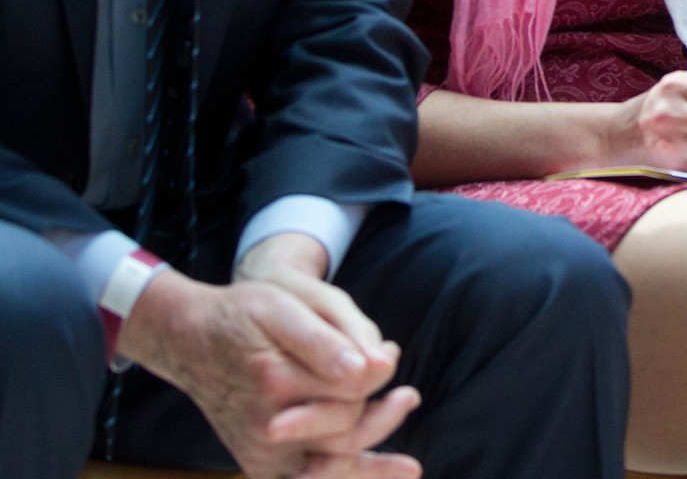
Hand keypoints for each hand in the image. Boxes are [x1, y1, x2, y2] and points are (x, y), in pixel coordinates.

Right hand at [118, 246, 417, 478]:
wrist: (191, 340)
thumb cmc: (243, 317)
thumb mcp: (282, 308)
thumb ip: (325, 340)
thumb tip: (371, 368)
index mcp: (276, 381)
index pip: (351, 388)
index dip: (377, 372)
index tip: (390, 353)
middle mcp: (266, 426)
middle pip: (346, 431)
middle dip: (382, 416)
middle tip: (409, 396)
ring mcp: (260, 452)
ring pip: (331, 467)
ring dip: (372, 468)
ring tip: (411, 468)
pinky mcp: (259, 464)